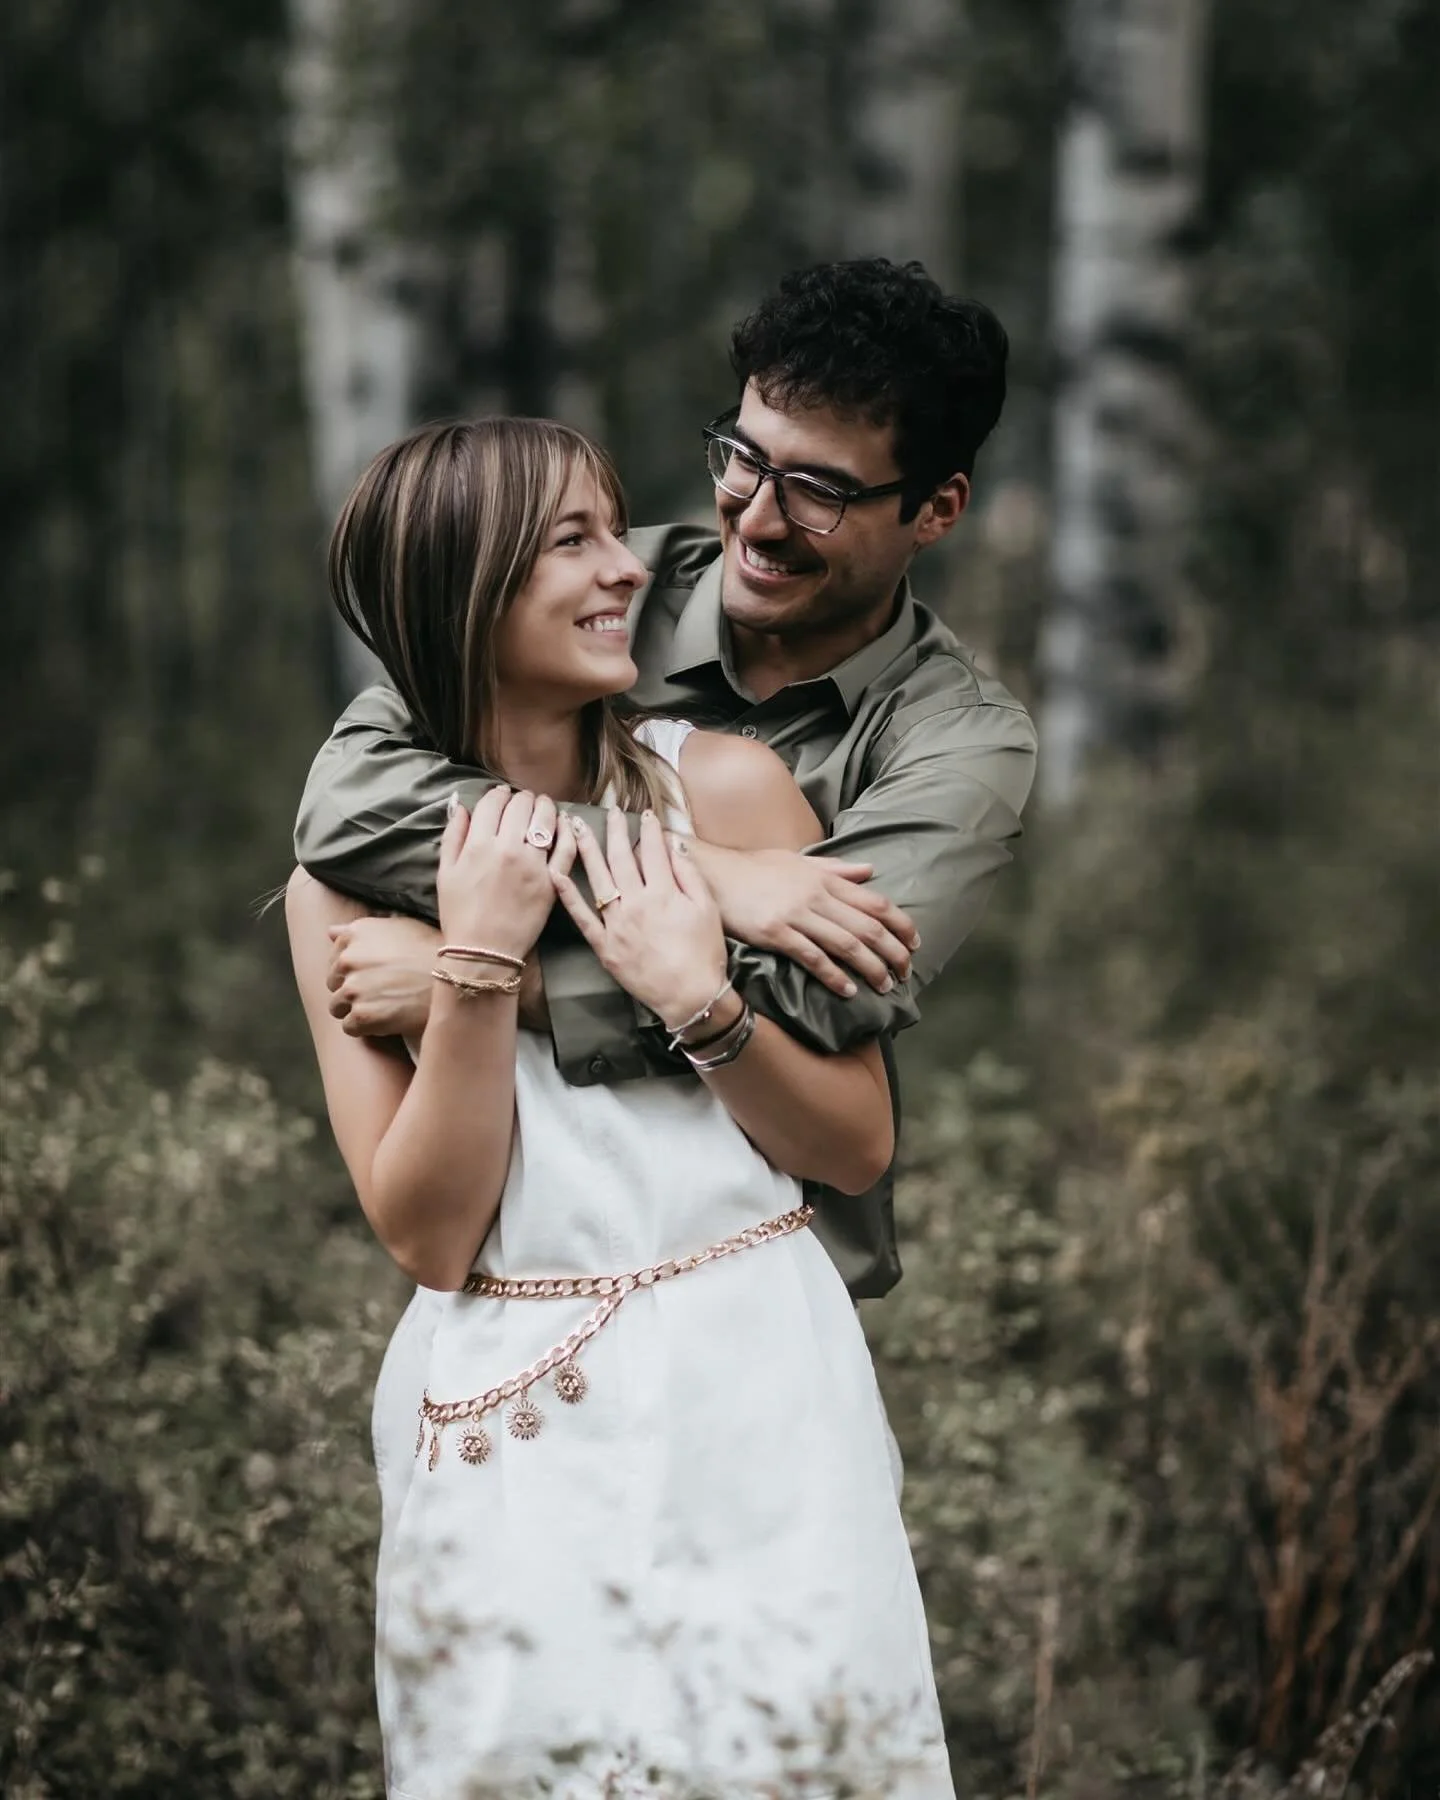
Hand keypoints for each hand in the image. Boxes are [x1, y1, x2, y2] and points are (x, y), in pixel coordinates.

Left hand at [327, 914, 439, 1037]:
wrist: (457, 980)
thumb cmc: (433, 951)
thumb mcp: (400, 927)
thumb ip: (361, 931)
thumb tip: (330, 932)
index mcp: (355, 934)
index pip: (335, 959)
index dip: (353, 971)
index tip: (374, 976)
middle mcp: (349, 958)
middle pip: (333, 984)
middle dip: (352, 991)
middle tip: (382, 994)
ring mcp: (353, 988)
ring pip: (337, 1007)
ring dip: (357, 1010)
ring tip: (386, 1007)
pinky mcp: (362, 1015)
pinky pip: (349, 1027)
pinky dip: (365, 1028)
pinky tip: (387, 1020)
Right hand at [437, 787, 567, 962]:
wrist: (483, 953)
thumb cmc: (460, 915)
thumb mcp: (446, 873)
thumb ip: (453, 836)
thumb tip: (462, 806)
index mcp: (478, 845)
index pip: (494, 802)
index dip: (499, 794)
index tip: (502, 796)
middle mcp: (507, 849)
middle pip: (522, 805)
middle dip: (522, 799)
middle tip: (523, 803)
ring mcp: (533, 864)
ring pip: (546, 818)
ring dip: (545, 807)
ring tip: (544, 807)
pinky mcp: (552, 881)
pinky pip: (566, 847)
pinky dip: (567, 830)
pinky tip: (565, 823)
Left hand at [549, 807, 728, 1028]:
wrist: (691, 997)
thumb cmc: (704, 954)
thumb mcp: (707, 909)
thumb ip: (689, 875)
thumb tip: (674, 846)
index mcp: (663, 893)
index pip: (653, 851)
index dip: (649, 830)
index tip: (644, 814)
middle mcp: (636, 903)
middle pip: (622, 859)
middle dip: (616, 831)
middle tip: (609, 810)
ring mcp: (616, 924)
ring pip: (598, 880)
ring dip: (586, 850)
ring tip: (577, 827)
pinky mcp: (604, 945)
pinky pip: (582, 917)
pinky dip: (567, 895)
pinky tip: (556, 873)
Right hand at [691, 844, 918, 997]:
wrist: (713, 874)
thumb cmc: (755, 868)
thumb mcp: (799, 861)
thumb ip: (836, 868)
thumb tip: (870, 870)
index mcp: (825, 879)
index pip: (876, 902)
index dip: (900, 924)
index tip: (913, 943)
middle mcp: (816, 896)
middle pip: (868, 927)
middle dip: (893, 952)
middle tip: (905, 973)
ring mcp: (796, 914)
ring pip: (846, 944)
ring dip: (870, 968)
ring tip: (884, 986)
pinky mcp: (776, 932)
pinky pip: (812, 957)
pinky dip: (834, 975)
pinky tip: (847, 990)